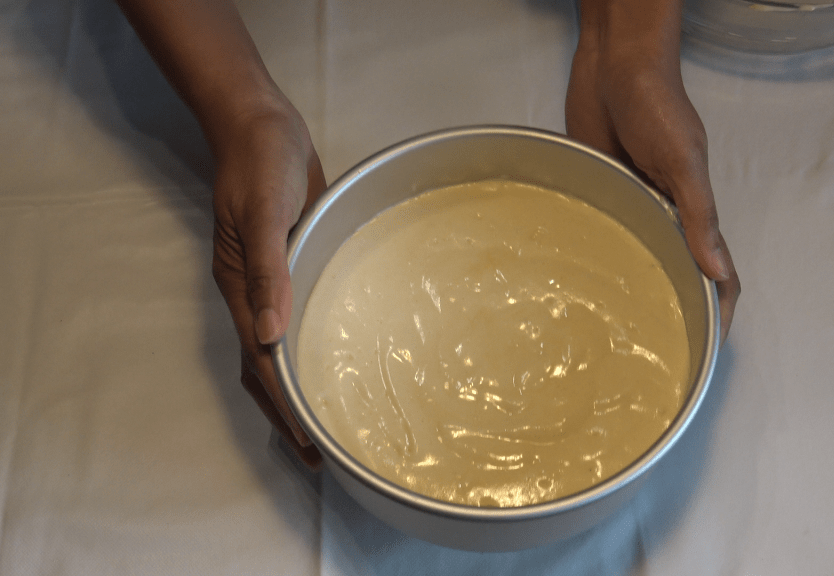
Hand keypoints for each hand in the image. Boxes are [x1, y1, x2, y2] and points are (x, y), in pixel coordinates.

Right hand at [211, 100, 326, 468]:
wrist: (261, 125)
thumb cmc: (260, 162)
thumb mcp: (264, 213)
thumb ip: (269, 271)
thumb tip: (271, 335)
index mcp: (240, 288)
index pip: (261, 363)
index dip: (283, 406)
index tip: (306, 443)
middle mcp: (253, 294)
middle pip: (265, 368)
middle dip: (288, 413)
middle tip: (318, 453)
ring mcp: (272, 282)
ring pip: (280, 349)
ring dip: (297, 388)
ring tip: (325, 421)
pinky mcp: (292, 265)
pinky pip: (297, 318)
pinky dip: (307, 349)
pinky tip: (332, 359)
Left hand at [565, 19, 738, 341]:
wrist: (612, 68)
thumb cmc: (655, 105)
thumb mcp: (683, 161)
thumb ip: (699, 215)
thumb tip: (718, 270)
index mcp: (694, 210)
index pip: (717, 271)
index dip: (719, 310)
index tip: (710, 348)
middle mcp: (665, 215)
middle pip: (678, 273)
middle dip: (675, 313)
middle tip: (657, 354)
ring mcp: (633, 206)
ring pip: (640, 258)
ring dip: (635, 290)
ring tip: (616, 333)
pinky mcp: (602, 195)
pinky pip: (604, 233)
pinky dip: (601, 258)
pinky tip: (581, 282)